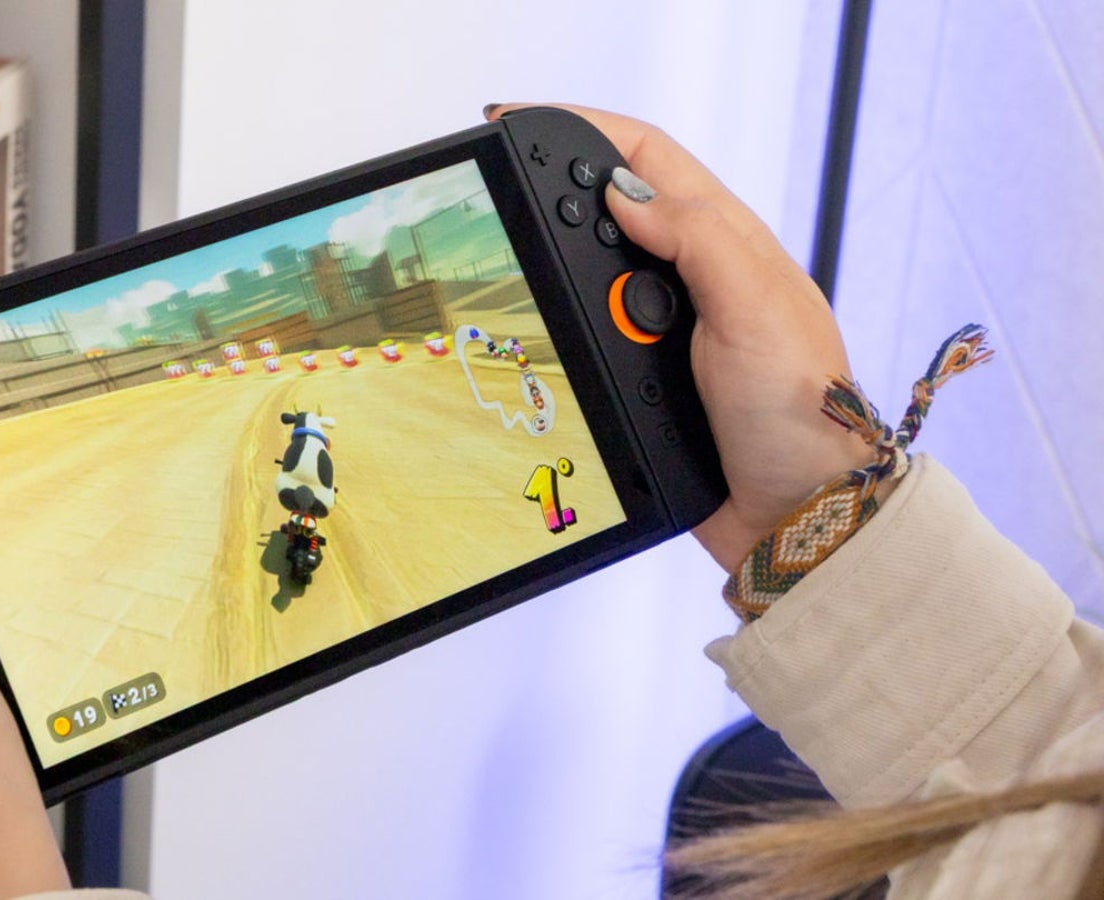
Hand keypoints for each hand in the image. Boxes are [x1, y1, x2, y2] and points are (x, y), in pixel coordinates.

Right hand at [487, 104, 876, 569]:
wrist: (796, 512)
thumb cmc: (801, 412)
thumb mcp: (756, 310)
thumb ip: (697, 240)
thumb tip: (625, 191)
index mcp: (727, 241)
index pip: (645, 158)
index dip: (583, 131)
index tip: (517, 128)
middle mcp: (694, 276)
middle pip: (606, 211)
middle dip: (553, 205)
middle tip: (502, 209)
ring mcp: (666, 328)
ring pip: (587, 279)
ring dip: (553, 282)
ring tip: (519, 287)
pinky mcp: (645, 377)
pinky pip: (585, 340)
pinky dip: (559, 335)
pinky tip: (535, 340)